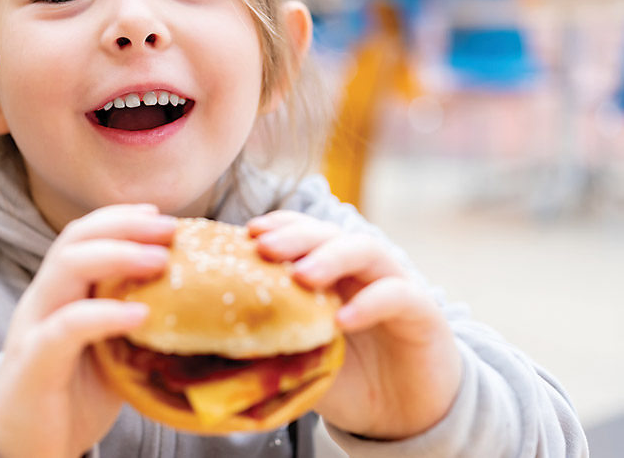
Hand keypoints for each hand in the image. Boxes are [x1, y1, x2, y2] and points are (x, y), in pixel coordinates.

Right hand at [0, 204, 174, 457]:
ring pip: (65, 269)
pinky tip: (141, 314)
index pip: (82, 235)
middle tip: (170, 229)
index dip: (120, 218)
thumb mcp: (110, 349)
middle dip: (125, 226)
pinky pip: (66, 327)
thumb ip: (136, 320)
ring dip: (117, 256)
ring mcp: (32, 329)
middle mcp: (41, 301)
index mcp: (59, 292)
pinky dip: (106, 314)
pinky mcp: (33, 364)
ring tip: (160, 260)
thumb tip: (195, 301)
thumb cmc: (72, 396)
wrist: (25, 450)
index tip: (161, 215)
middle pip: (74, 240)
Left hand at [248, 210, 461, 440]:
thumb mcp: (302, 359)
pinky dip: (370, 303)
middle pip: (329, 234)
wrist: (404, 416)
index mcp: (330, 272)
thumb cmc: (349, 378)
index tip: (249, 232)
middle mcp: (360, 271)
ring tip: (302, 274)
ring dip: (331, 257)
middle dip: (295, 235)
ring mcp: (393, 285)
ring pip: (365, 251)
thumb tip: (217, 341)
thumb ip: (272, 344)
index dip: (279, 226)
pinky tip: (343, 320)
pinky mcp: (423, 313)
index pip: (304, 233)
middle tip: (265, 246)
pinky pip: (397, 296)